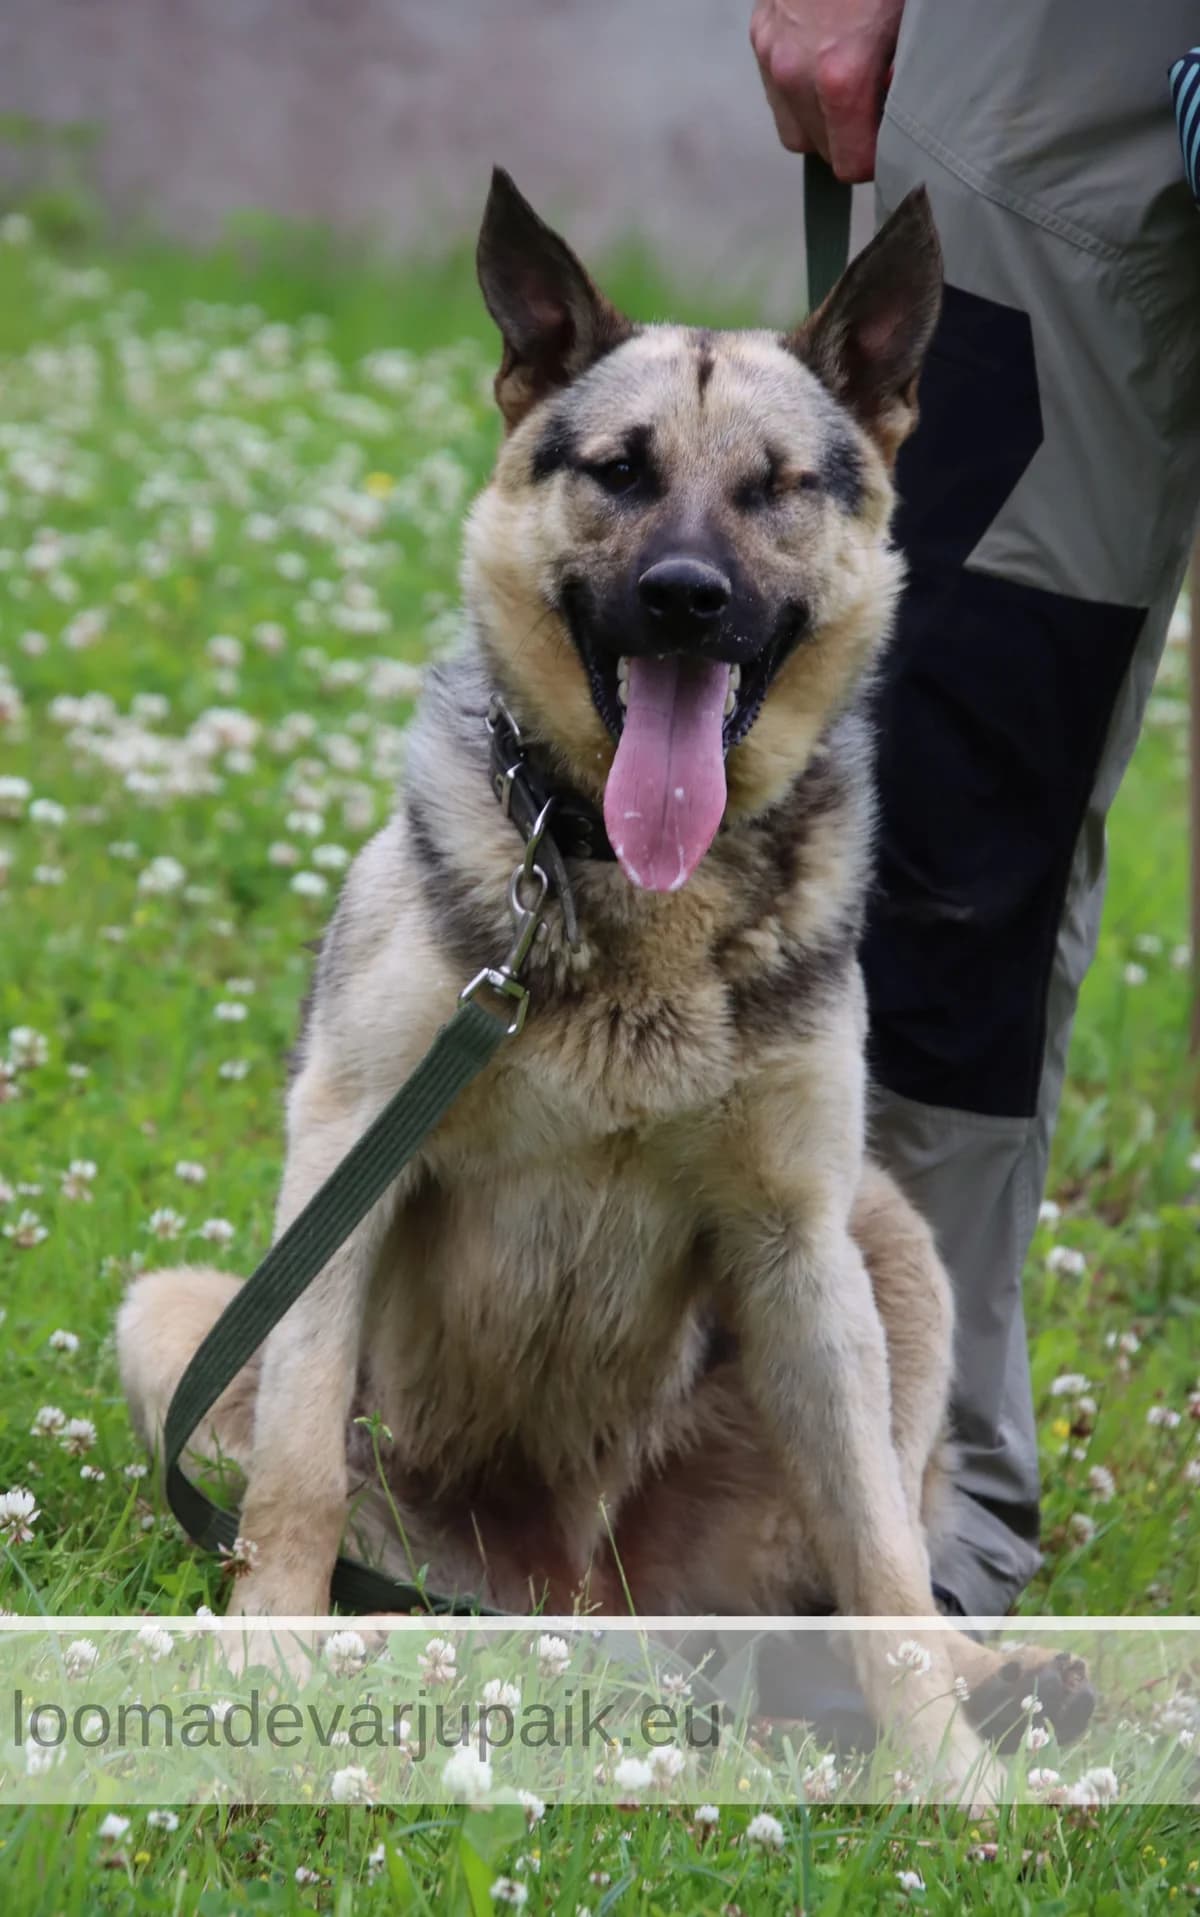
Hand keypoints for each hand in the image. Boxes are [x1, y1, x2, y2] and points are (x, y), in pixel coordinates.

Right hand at [750, 0, 904, 182]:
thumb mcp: (910, 21)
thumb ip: (907, 79)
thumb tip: (907, 114)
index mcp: (839, 76)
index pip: (850, 165)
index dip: (875, 161)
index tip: (892, 143)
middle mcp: (795, 73)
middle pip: (819, 151)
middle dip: (849, 139)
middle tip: (878, 110)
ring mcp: (770, 51)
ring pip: (793, 125)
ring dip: (820, 120)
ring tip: (850, 87)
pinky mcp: (759, 31)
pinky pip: (777, 88)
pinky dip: (802, 88)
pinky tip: (826, 58)